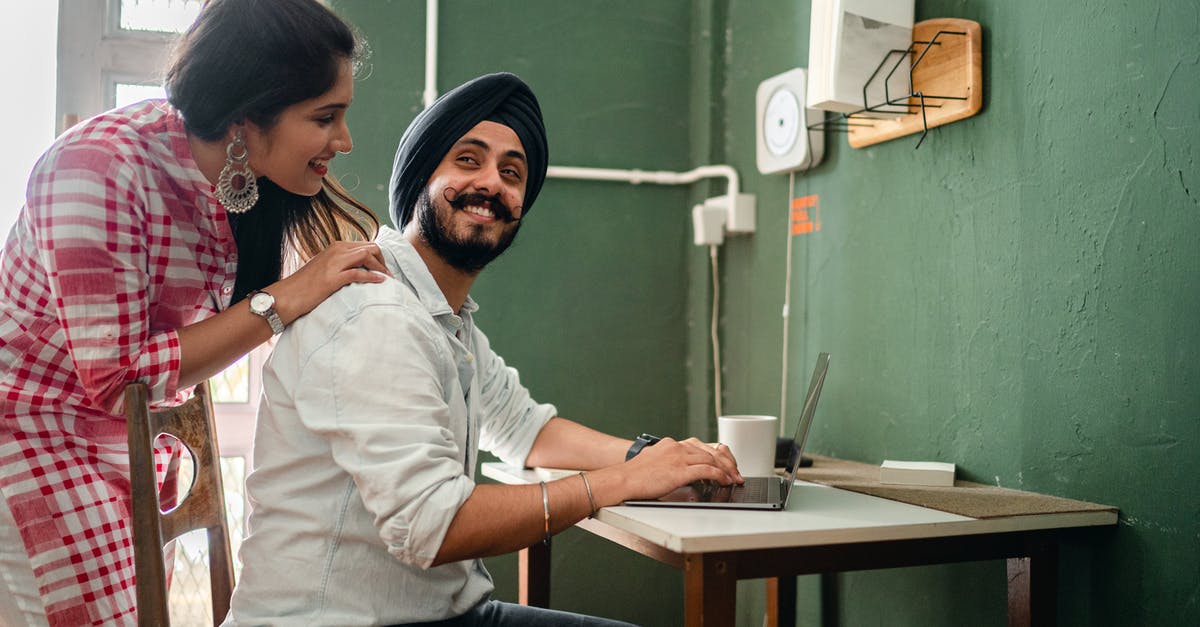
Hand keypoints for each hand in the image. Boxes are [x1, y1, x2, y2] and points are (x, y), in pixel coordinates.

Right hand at [269, 241, 389, 323]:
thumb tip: (358, 268)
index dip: (378, 256)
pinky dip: (372, 276)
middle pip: (370, 247)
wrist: (287, 295)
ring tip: (388, 279)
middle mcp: (336, 250)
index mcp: (336, 247)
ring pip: (367, 256)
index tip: (384, 269)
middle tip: (388, 275)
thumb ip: (340, 264)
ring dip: (381, 267)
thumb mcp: (325, 268)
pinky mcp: (333, 278)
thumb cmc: (306, 285)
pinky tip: (380, 282)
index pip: (365, 245)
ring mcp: (334, 263)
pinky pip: (358, 273)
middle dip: (383, 260)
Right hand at [619, 436, 743, 500]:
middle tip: (736, 473)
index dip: (717, 455)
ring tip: (733, 479)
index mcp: (671, 444)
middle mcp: (677, 446)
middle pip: (710, 451)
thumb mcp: (654, 463)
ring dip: (726, 470)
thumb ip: (670, 464)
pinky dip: (720, 476)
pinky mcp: (680, 470)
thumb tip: (684, 475)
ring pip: (712, 459)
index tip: (725, 464)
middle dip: (726, 463)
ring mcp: (679, 457)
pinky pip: (707, 470)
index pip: (701, 446)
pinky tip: (724, 481)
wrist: (623, 480)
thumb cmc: (635, 477)